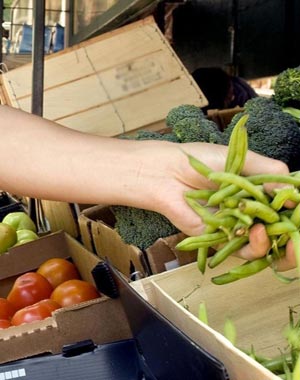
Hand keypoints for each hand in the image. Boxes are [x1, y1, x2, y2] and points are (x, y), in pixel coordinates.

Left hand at [140, 141, 293, 269]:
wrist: (168, 173)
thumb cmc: (203, 160)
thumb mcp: (243, 159)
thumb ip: (272, 173)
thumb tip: (296, 196)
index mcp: (258, 191)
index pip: (286, 208)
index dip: (297, 216)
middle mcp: (250, 211)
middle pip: (279, 231)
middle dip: (292, 239)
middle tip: (297, 242)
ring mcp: (237, 227)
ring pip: (265, 245)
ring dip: (275, 244)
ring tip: (274, 234)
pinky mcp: (220, 239)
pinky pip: (243, 251)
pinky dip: (255, 247)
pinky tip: (257, 235)